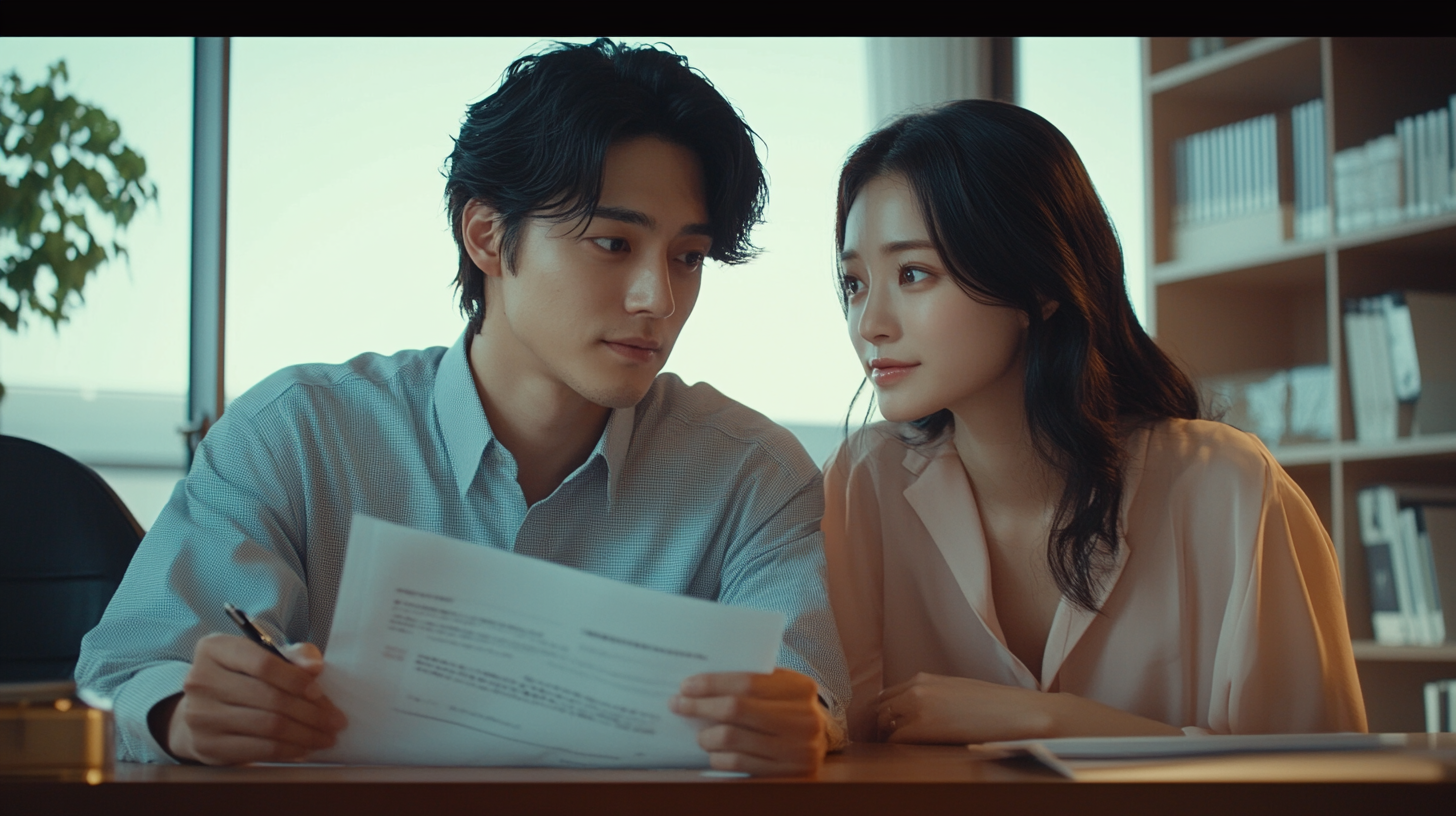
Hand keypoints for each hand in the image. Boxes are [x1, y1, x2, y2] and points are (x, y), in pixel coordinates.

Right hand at [154, 634, 348, 764]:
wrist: (203, 711)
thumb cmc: (242, 677)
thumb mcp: (263, 656)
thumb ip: (293, 655)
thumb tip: (315, 666)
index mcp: (214, 649)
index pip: (263, 663)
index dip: (296, 679)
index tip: (319, 692)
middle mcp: (201, 680)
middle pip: (270, 697)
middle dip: (311, 712)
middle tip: (336, 721)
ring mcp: (200, 715)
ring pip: (268, 726)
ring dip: (306, 734)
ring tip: (326, 736)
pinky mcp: (207, 745)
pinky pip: (259, 749)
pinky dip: (288, 750)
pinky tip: (304, 748)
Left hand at [670, 668, 827, 776]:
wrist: (819, 744)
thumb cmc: (788, 709)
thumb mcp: (781, 689)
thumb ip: (751, 682)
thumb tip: (699, 684)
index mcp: (801, 689)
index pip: (746, 682)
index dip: (711, 684)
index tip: (686, 686)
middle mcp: (805, 720)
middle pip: (735, 709)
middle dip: (700, 706)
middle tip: (678, 705)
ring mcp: (799, 750)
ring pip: (732, 740)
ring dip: (706, 736)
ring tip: (701, 734)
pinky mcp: (789, 776)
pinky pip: (738, 765)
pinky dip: (719, 758)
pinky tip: (716, 752)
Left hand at [877, 672, 1181, 743]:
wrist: (1026, 715)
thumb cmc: (998, 711)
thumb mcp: (958, 697)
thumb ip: (932, 704)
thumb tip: (915, 724)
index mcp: (924, 679)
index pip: (882, 696)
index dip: (873, 717)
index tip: (873, 734)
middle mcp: (917, 687)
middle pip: (875, 709)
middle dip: (869, 730)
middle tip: (870, 750)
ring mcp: (919, 704)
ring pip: (880, 724)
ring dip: (879, 741)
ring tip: (883, 757)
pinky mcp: (925, 724)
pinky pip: (893, 740)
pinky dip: (891, 751)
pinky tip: (898, 761)